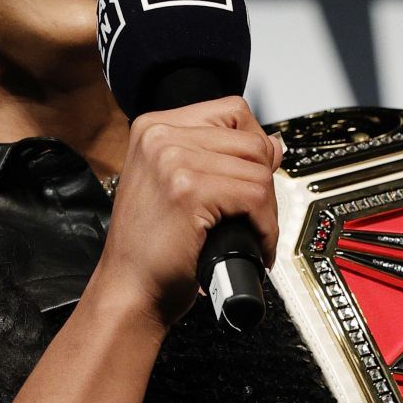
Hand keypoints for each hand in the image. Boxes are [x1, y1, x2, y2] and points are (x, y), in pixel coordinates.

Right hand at [87, 95, 284, 334]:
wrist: (129, 290)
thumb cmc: (150, 249)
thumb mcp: (175, 185)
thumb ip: (215, 157)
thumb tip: (273, 145)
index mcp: (153, 128)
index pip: (233, 112)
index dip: (254, 146)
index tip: (252, 175)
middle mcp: (159, 136)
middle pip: (251, 141)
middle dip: (264, 182)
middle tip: (255, 215)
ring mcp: (172, 160)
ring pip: (259, 170)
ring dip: (267, 210)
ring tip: (254, 232)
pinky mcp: (188, 190)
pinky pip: (256, 197)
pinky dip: (266, 227)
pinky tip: (256, 243)